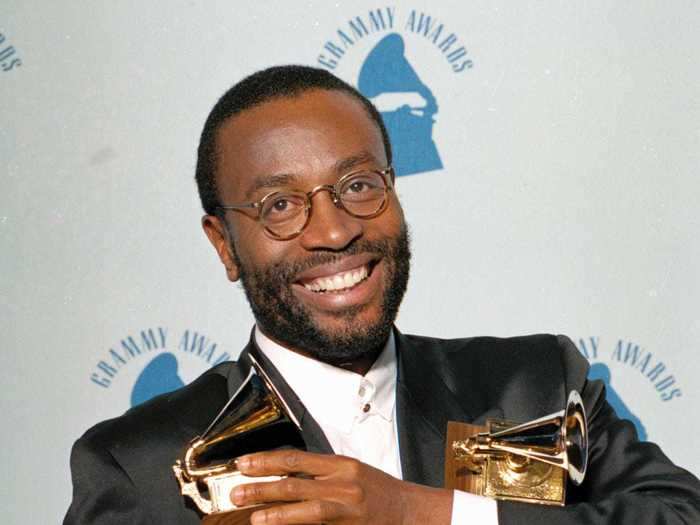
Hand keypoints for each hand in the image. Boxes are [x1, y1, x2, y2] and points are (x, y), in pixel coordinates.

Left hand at [231, 449, 452, 524]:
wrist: (411, 512)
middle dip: (262, 486)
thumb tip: (285, 476)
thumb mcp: (351, 473)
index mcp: (341, 464)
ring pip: (306, 506)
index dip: (268, 460)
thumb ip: (321, 474)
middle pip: (296, 481)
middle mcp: (343, 482)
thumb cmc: (380, 492)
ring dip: (275, 511)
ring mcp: (347, 506)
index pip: (297, 459)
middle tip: (237, 491)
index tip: (244, 463)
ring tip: (252, 514)